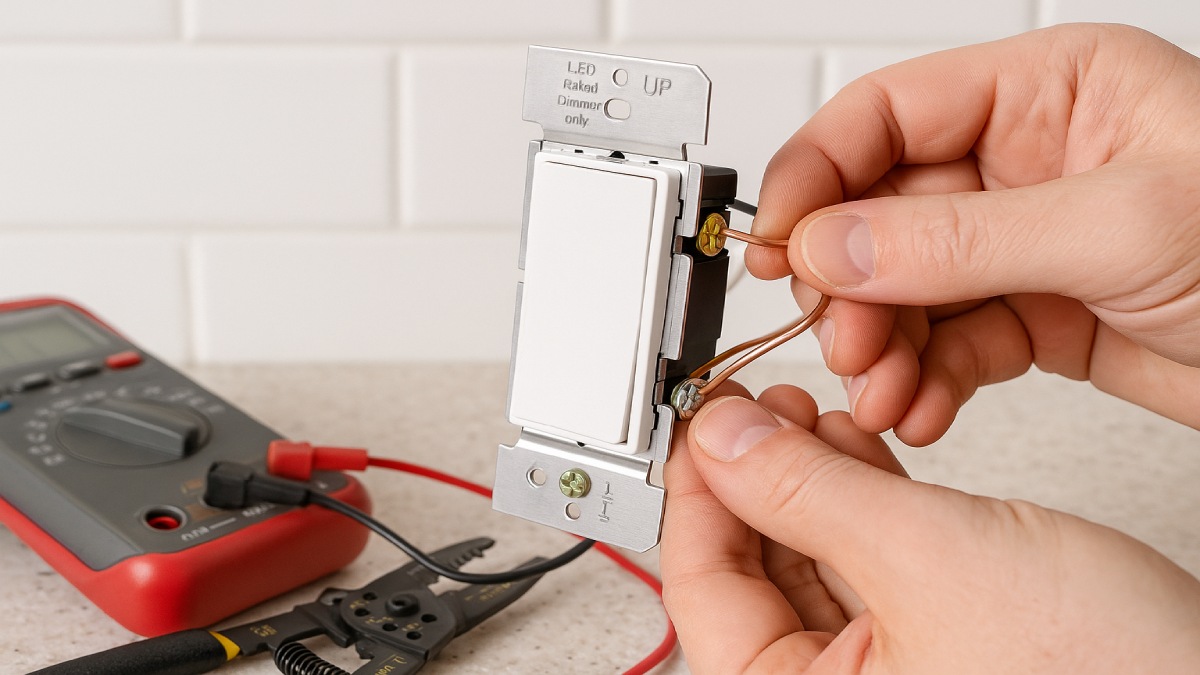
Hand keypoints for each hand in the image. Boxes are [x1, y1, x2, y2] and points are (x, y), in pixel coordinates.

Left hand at [660, 391, 1199, 673]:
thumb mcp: (929, 560)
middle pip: (751, 571)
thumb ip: (810, 494)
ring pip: (811, 560)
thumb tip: (723, 441)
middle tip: (754, 406)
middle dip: (755, 475)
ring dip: (808, 479)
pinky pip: (869, 567)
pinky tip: (858, 447)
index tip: (701, 421)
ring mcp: (889, 673)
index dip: (695, 489)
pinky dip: (859, 502)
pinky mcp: (937, 644)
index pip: (699, 586)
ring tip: (808, 414)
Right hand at [747, 24, 1199, 443]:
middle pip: (883, 211)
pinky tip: (918, 407)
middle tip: (840, 335)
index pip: (887, 116)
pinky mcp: (1038, 314)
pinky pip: (948, 342)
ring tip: (882, 388)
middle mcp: (1029, 162)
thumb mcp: (1121, 226)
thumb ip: (961, 237)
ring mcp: (1028, 242)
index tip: (777, 241)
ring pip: (906, 287)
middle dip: (851, 282)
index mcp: (1050, 93)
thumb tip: (834, 245)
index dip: (817, 174)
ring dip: (880, 344)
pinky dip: (922, 379)